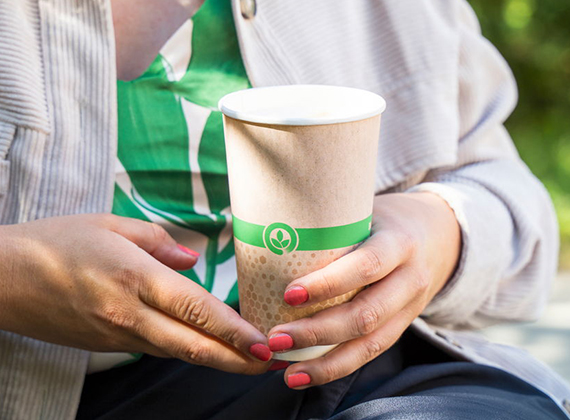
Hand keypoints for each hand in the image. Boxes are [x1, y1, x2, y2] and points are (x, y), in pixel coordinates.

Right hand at [0, 214, 270, 373]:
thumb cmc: (57, 243)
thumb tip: (192, 260)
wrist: (3, 279)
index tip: (265, 344)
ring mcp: (118, 336)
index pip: (197, 310)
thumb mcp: (111, 225)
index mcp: (136, 277)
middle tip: (273, 364)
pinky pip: (157, 351)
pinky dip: (188, 352)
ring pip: (179, 353)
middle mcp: (131, 314)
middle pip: (194, 346)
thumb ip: (159, 242)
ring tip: (251, 360)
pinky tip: (208, 349)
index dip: (235, 332)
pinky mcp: (108, 346)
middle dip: (238, 360)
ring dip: (217, 359)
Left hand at [267, 192, 460, 387]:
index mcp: (400, 243)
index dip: (328, 283)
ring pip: (370, 344)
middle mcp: (410, 279)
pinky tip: (306, 374)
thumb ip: (333, 228)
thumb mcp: (367, 212)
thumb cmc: (386, 222)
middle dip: (317, 332)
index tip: (288, 294)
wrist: (439, 237)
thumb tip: (269, 235)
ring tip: (287, 371)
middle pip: (366, 315)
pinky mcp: (402, 327)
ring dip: (325, 362)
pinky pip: (370, 352)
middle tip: (276, 337)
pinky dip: (336, 367)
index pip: (366, 266)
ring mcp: (410, 308)